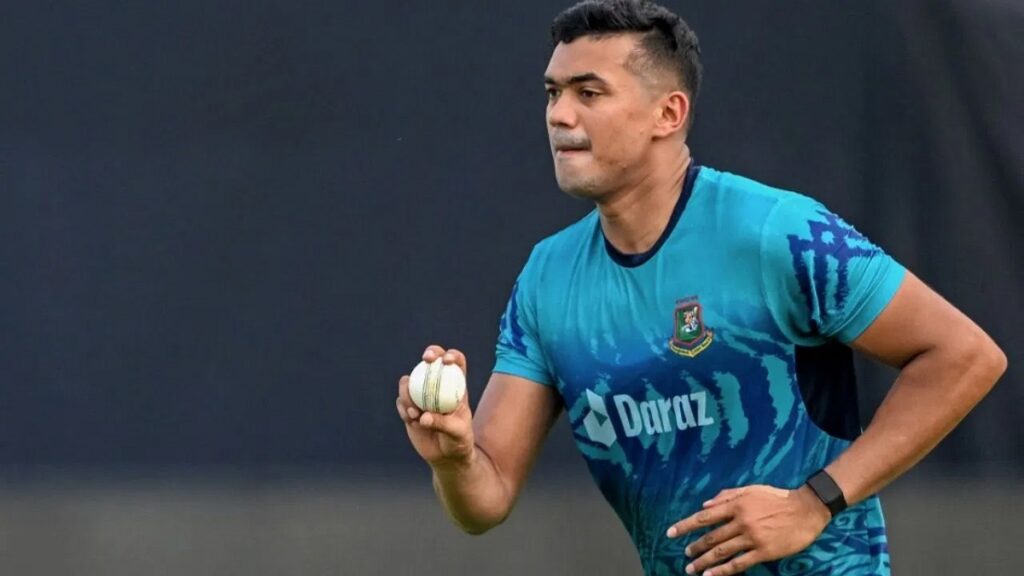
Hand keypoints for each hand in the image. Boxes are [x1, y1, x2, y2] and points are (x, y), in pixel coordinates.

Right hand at [396, 345, 474, 469]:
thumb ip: (443, 423)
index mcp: (456, 387)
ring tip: (414, 412)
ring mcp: (422, 396)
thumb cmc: (459, 443)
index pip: (456, 363)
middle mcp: (438, 387)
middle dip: (430, 354)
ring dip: (409, 391)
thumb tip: (423, 416)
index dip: (451, 355)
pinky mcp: (409, 408)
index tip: (446, 361)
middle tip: (426, 360)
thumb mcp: (458, 434)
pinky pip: (401, 401)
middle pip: (432, 362)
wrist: (447, 457)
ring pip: (411, 381)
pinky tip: (411, 418)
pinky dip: (403, 408)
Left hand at [665, 484, 830, 575]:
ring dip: (704, 562)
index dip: (685, 526)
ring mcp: (752, 538)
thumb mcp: (751, 489)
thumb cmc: (777, 497)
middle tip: (684, 555)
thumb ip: (726, 496)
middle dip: (694, 547)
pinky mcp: (763, 552)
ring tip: (691, 568)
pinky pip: (738, 563)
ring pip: (721, 552)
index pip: (704, 517)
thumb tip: (704, 504)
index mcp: (736, 504)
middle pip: (711, 537)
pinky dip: (722, 571)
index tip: (670, 533)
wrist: (806, 509)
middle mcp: (741, 521)